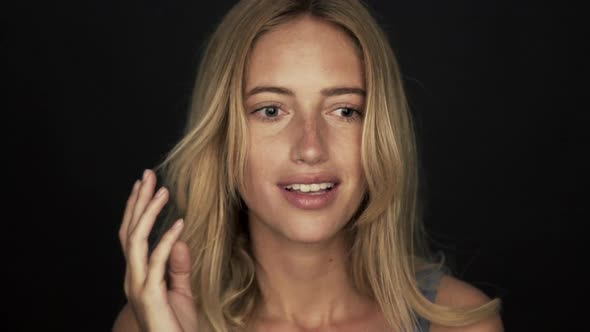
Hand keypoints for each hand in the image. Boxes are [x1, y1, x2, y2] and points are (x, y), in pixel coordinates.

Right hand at [119, 169, 198, 330]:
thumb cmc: (177, 325)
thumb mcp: (182, 291)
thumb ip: (178, 267)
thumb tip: (179, 239)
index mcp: (138, 274)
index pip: (133, 235)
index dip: (138, 209)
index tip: (147, 185)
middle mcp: (133, 277)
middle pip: (130, 231)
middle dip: (138, 202)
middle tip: (148, 175)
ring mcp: (138, 286)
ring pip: (136, 241)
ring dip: (149, 213)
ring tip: (163, 192)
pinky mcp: (149, 295)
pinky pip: (156, 262)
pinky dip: (167, 241)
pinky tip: (179, 224)